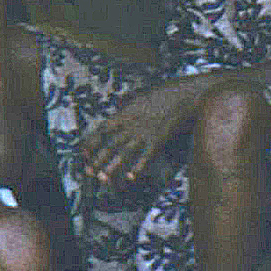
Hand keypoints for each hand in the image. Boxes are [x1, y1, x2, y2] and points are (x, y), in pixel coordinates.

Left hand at [79, 78, 210, 185]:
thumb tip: (118, 104)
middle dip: (97, 159)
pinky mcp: (160, 139)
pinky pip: (146, 156)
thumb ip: (128, 102)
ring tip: (103, 178)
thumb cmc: (165, 92)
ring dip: (112, 166)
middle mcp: (132, 123)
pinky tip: (130, 178)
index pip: (102, 129)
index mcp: (125, 112)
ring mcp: (145, 132)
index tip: (83, 153)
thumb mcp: (140, 94)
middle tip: (88, 172)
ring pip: (124, 152)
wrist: (187, 94)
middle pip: (110, 143)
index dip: (91, 142)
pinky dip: (138, 167)